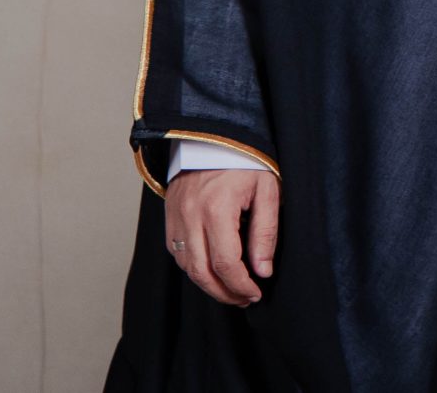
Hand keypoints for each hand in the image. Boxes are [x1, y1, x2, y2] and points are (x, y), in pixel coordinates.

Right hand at [165, 167, 278, 306]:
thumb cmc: (246, 161)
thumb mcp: (267, 190)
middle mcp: (190, 216)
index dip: (241, 284)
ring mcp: (175, 218)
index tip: (256, 293)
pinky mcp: (169, 219)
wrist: (214, 137)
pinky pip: (178, 254)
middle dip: (224, 293)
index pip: (225, 262)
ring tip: (232, 290)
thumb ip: (265, 231)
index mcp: (216, 208)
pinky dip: (194, 269)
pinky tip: (213, 271)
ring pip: (186, 267)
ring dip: (208, 285)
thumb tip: (263, 271)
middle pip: (201, 272)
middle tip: (244, 299)